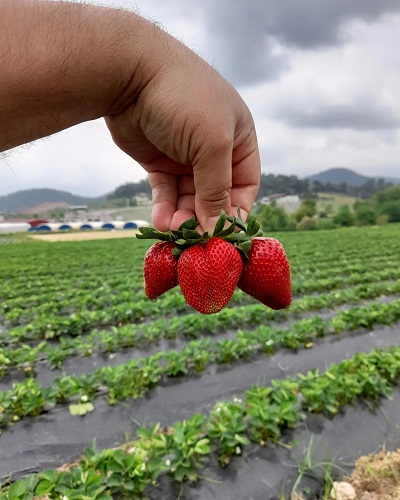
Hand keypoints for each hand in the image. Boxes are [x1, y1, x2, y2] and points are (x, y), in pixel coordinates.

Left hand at [105, 34, 259, 231]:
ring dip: (182, 217)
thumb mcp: (212, 144)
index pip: (244, 185)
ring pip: (188, 197)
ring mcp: (185, 155)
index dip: (236, 211)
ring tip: (172, 231)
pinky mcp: (159, 161)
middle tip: (191, 238)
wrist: (130, 72)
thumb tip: (217, 228)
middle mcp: (214, 149)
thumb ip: (217, 188)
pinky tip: (160, 221)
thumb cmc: (184, 99)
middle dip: (203, 217)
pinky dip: (164, 207)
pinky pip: (166, 191)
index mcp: (238, 139)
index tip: (224, 236)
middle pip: (214, 195)